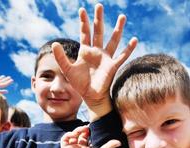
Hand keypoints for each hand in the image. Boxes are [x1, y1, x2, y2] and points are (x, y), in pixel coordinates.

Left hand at [52, 3, 137, 119]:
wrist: (90, 96)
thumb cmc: (79, 83)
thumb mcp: (67, 69)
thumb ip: (61, 57)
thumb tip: (55, 44)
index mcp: (85, 51)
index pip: (85, 33)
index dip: (83, 22)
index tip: (82, 10)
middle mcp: (97, 51)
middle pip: (98, 31)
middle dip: (98, 19)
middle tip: (99, 6)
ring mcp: (106, 58)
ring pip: (113, 40)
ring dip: (118, 29)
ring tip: (122, 17)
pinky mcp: (113, 66)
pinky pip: (122, 56)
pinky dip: (129, 48)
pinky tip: (134, 40)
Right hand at [61, 126, 120, 147]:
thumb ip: (109, 147)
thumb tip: (119, 142)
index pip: (87, 136)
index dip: (89, 131)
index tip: (92, 127)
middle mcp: (80, 147)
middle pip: (80, 134)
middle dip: (83, 129)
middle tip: (87, 127)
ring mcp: (72, 147)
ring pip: (73, 134)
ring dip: (76, 130)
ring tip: (82, 130)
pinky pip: (64, 138)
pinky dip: (69, 134)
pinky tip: (74, 135)